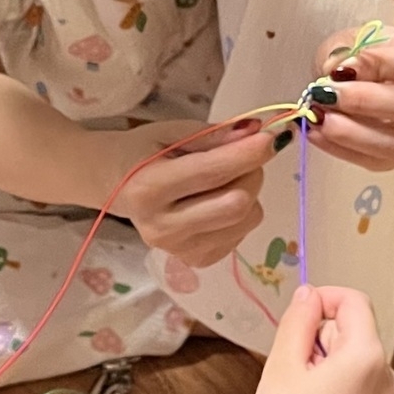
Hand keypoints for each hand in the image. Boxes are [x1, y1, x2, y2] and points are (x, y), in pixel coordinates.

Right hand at [102, 118, 277, 268]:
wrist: (118, 186)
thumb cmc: (145, 152)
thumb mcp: (172, 132)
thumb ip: (214, 135)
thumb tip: (257, 132)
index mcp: (149, 188)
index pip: (211, 173)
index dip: (249, 153)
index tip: (274, 135)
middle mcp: (162, 226)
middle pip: (236, 203)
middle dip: (252, 172)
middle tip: (245, 155)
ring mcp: (179, 249)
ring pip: (246, 219)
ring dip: (249, 192)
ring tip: (227, 178)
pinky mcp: (195, 261)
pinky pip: (242, 234)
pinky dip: (242, 213)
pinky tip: (218, 201)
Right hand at [255, 285, 393, 393]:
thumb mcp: (283, 363)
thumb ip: (298, 320)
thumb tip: (310, 295)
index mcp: (367, 356)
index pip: (355, 303)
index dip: (326, 300)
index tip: (301, 315)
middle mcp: (389, 376)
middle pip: (357, 333)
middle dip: (325, 340)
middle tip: (297, 366)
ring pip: (360, 362)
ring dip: (334, 364)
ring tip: (307, 393)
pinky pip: (365, 388)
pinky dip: (345, 388)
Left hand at [306, 25, 393, 171]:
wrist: (392, 79)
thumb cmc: (374, 56)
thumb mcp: (356, 38)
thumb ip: (343, 49)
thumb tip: (330, 70)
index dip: (378, 64)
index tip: (342, 66)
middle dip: (363, 102)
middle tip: (325, 94)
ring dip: (349, 132)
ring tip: (318, 116)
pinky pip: (374, 161)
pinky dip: (340, 148)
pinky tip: (316, 132)